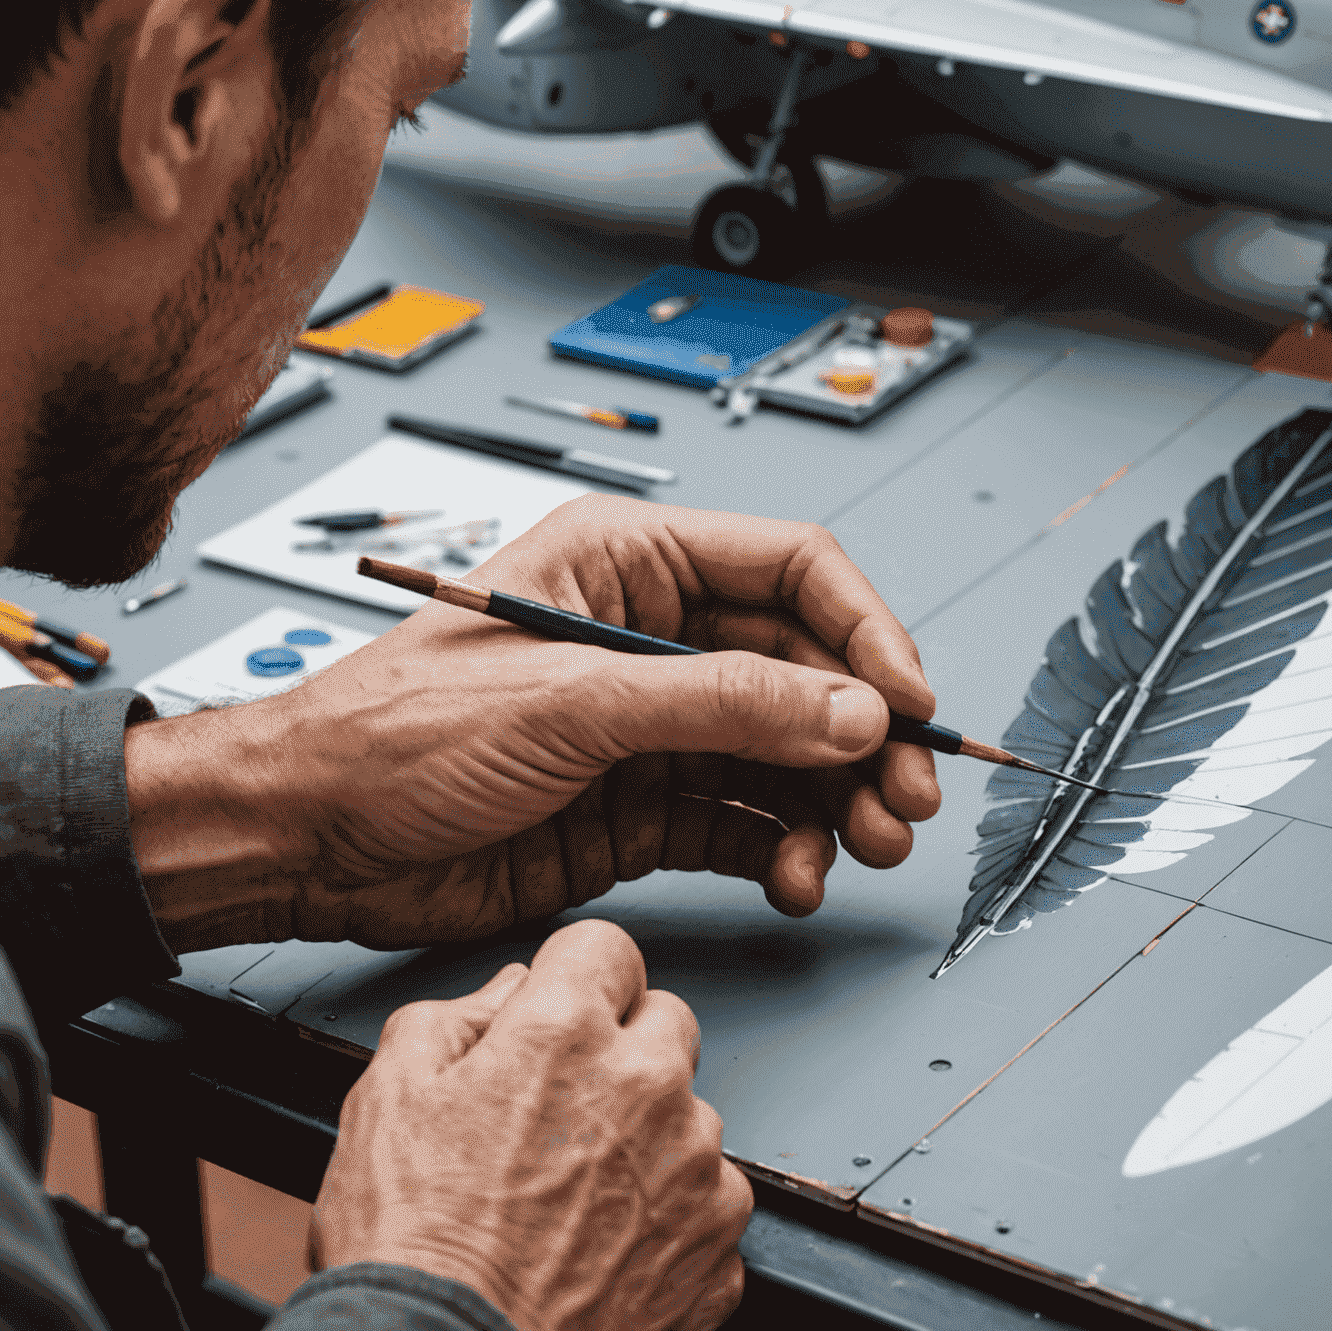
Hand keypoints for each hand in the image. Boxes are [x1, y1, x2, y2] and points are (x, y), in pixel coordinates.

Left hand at [127, 497, 940, 950]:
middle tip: (902, 802)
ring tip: (858, 849)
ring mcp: (652, 727)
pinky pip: (744, 820)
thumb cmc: (398, 733)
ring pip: (785, 752)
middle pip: (803, 671)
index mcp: (630, 564)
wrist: (310, 841)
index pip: (789, 570)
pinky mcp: (642, 806)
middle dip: (862, 736)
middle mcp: (653, 638)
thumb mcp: (569, 703)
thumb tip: (851, 710)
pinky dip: (783, 849)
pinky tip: (795, 879)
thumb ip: (720, 704)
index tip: (909, 702)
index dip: (863, 631)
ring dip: (834, 801)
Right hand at [311, 920, 752, 1330]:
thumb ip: (453, 1016)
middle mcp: (646, 1086)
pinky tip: (606, 1249)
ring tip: (574, 1200)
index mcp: (566, 1034)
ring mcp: (692, 1169)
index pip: (608, 948)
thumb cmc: (409, 1250)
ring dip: (649, 1138)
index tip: (560, 1013)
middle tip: (562, 1114)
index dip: (574, 979)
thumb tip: (509, 991)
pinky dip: (670, 1218)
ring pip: (691, 1115)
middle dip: (622, 1049)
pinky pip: (709, 1201)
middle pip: (665, 1021)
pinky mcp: (716, 1247)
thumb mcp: (387, 1100)